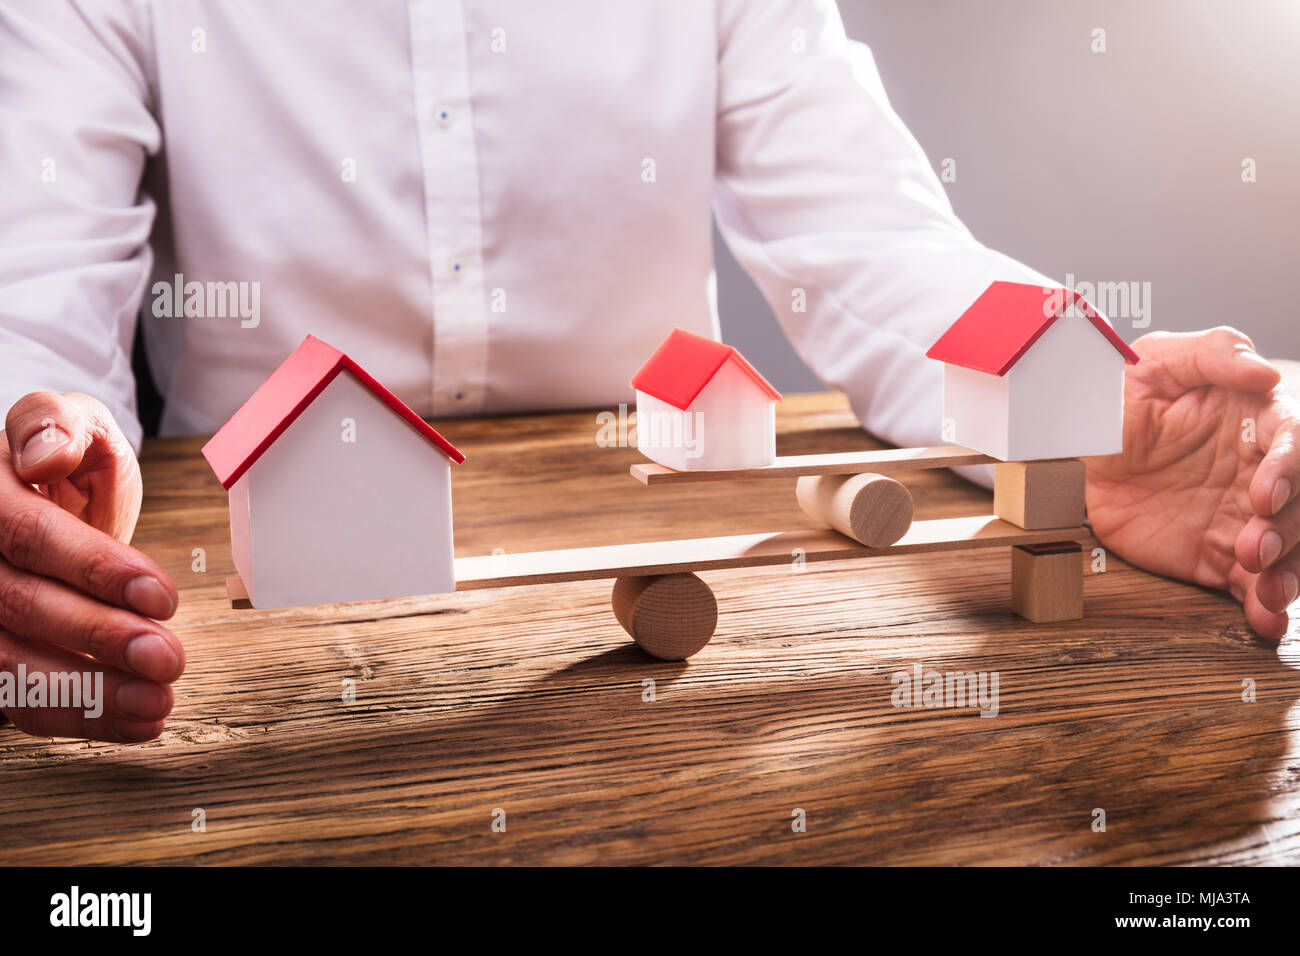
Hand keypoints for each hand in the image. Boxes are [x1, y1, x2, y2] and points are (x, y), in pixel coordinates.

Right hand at [0, 392, 182, 740]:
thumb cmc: (62, 456)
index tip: (163, 595)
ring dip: (90, 694)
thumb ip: (57, 425)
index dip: (96, 569)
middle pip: (22, 606)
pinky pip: (18, 697)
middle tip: (168, 658)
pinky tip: (136, 719)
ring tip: (157, 702)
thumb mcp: (70, 420)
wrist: (44, 491)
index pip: (31, 537)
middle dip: (101, 637)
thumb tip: (46, 454)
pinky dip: (80, 715)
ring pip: (11, 663)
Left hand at [1086, 328, 1299, 640]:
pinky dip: (1264, 607)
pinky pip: (1251, 586)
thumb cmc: (1118, 394)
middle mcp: (1260, 473)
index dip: (1289, 470)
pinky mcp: (1218, 558)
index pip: (1294, 444)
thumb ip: (1211, 355)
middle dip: (1289, 530)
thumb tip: (1264, 373)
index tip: (1266, 494)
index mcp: (1256, 421)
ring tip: (1268, 594)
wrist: (1073, 449)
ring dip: (1288, 574)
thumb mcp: (1154, 361)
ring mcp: (1243, 519)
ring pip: (1287, 550)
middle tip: (1256, 548)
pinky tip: (1265, 621)